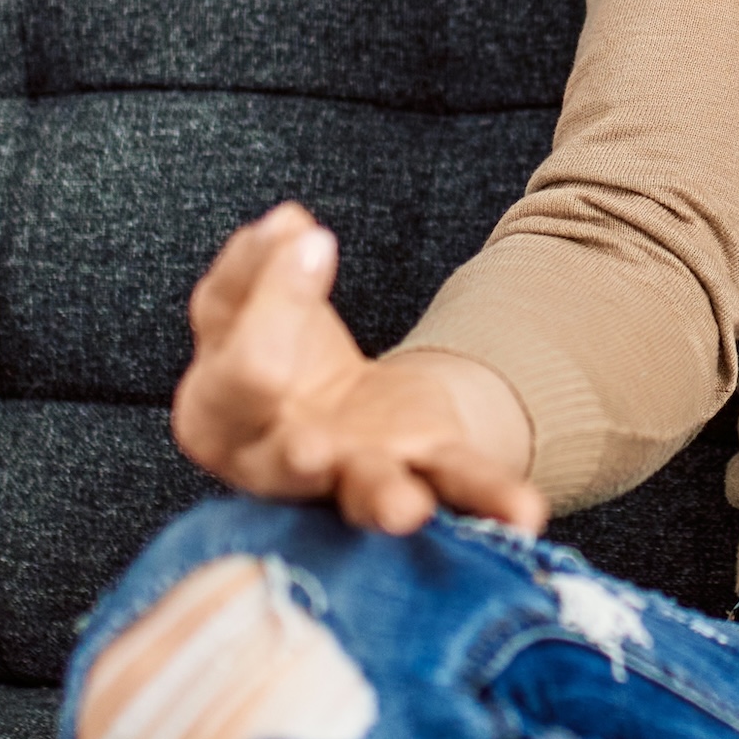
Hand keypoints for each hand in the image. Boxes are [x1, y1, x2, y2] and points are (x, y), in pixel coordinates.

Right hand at [172, 203, 544, 536]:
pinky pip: (456, 488)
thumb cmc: (287, 362)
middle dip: (270, 376)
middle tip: (282, 380)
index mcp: (215, 411)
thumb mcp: (259, 309)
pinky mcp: (419, 478)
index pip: (228, 347)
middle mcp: (271, 461)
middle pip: (271, 413)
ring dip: (380, 497)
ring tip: (403, 506)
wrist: (352, 420)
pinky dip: (490, 499)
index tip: (307, 234)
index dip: (262, 288)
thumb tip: (286, 227)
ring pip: (362, 487)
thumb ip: (259, 270)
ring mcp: (349, 479)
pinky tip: (523, 512)